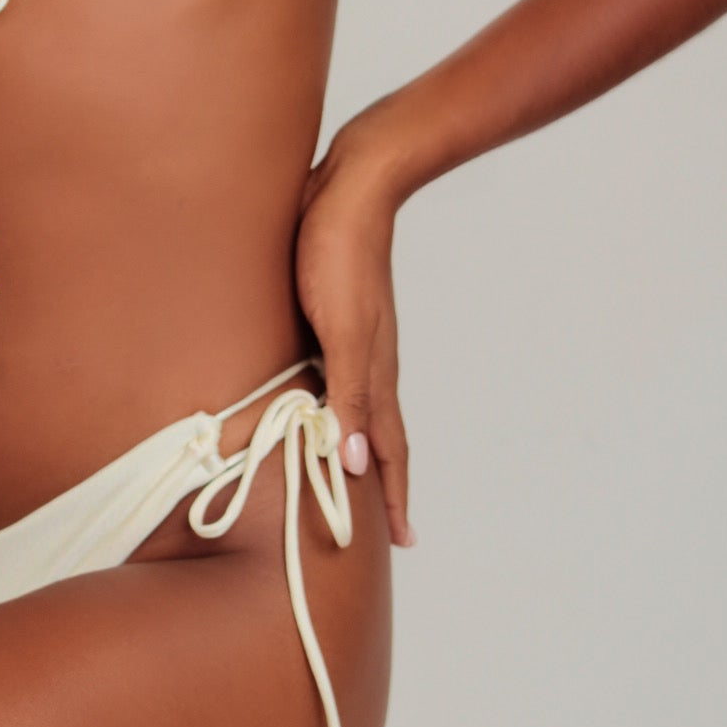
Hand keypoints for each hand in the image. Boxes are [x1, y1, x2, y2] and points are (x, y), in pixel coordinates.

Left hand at [294, 140, 415, 549]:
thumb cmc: (336, 253)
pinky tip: (322, 403)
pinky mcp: (336, 313)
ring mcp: (356, 337)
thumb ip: (346, 394)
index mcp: (374, 371)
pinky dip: (339, 404)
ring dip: (359, 445)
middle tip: (385, 526)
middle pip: (379, 435)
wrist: (350, 184)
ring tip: (354, 475)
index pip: (386, 449)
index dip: (392, 495)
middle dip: (383, 481)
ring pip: (360, 406)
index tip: (405, 542)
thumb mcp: (338, 330)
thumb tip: (353, 461)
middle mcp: (370, 361)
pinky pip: (341, 375)